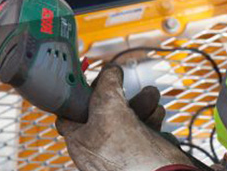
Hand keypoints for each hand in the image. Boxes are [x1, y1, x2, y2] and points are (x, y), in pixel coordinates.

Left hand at [57, 66, 193, 170]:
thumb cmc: (128, 150)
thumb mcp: (110, 106)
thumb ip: (106, 84)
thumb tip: (110, 71)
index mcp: (79, 141)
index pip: (69, 112)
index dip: (79, 93)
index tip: (92, 79)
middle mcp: (96, 148)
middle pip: (103, 111)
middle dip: (120, 94)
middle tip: (127, 83)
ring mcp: (118, 153)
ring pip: (126, 119)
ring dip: (141, 103)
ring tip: (152, 97)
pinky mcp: (139, 155)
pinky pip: (142, 131)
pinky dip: (151, 119)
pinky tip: (158, 114)